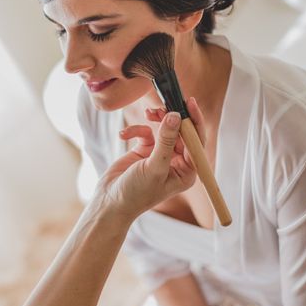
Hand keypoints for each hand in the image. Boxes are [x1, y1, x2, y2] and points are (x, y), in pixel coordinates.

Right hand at [94, 99, 204, 220]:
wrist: (109, 202)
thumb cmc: (135, 193)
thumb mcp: (154, 167)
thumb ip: (166, 141)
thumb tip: (175, 116)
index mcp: (186, 171)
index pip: (196, 141)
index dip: (194, 121)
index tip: (188, 103)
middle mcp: (176, 163)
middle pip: (181, 132)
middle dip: (171, 118)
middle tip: (162, 105)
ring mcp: (160, 156)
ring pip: (163, 129)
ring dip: (155, 120)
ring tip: (148, 112)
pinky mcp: (144, 151)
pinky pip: (145, 132)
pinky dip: (135, 130)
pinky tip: (124, 136)